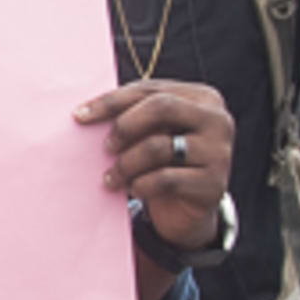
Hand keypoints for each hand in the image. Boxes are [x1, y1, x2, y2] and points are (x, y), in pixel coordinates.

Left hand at [78, 78, 232, 252]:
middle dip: (124, 126)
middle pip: (161, 107)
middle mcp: (217, 120)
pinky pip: (165, 180)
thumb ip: (135, 115)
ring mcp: (219, 153)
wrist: (188, 210)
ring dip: (126, 163)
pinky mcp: (213, 185)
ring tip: (112, 177)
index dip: (112, 101)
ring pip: (159, 146)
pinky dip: (141, 185)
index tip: (80, 115)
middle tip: (106, 147)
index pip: (151, 89)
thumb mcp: (154, 134)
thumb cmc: (165, 163)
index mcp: (203, 98)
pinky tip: (133, 189)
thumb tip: (87, 111)